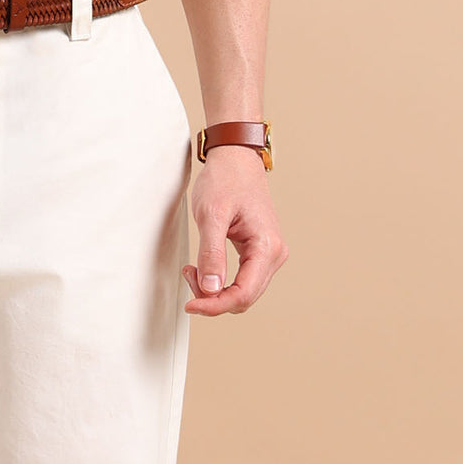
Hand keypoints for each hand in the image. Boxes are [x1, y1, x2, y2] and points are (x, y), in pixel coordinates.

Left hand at [181, 145, 288, 315]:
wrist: (235, 157)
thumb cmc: (225, 179)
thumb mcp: (211, 215)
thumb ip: (211, 253)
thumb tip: (211, 290)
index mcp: (267, 247)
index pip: (244, 294)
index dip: (215, 305)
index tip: (190, 305)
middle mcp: (274, 254)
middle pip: (245, 297)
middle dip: (213, 297)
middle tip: (188, 275)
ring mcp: (269, 254)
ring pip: (243, 291)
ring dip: (216, 290)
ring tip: (193, 269)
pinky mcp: (260, 251)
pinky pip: (243, 278)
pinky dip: (222, 280)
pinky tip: (204, 268)